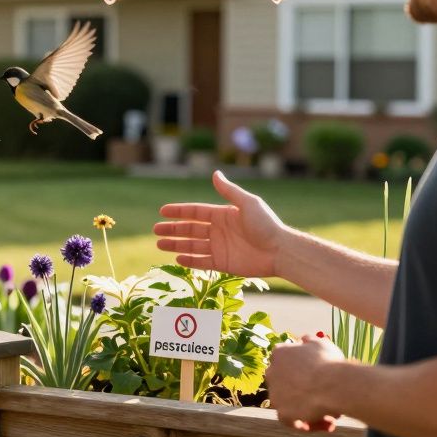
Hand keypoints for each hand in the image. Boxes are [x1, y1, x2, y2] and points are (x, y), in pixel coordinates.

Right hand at [152, 170, 289, 276]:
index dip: (179, 211)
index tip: (162, 211)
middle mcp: (219, 230)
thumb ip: (229, 191)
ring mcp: (220, 247)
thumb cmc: (266, 225)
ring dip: (176, 244)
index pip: (196, 212)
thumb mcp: (247, 203)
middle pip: (190, 229)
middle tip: (156, 230)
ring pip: (192, 246)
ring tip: (159, 244)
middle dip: (172, 229)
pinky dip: (189, 261)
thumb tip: (215, 173)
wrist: (280, 251)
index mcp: (223, 215)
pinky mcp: (223, 263)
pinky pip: (202, 262)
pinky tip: (177, 258)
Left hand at [266, 334, 344, 430]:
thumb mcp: (321, 343)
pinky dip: (306, 424)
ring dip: (310, 409)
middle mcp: (272, 372)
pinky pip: (292, 421)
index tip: (319, 374)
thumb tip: (304, 339)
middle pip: (288, 384)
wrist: (333, 384)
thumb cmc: (330, 362)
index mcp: (279, 353)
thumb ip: (310, 341)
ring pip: (292, 404)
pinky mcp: (283, 412)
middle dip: (306, 391)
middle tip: (326, 396)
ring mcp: (276, 394)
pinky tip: (323, 424)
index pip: (286, 361)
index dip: (303, 370)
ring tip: (333, 415)